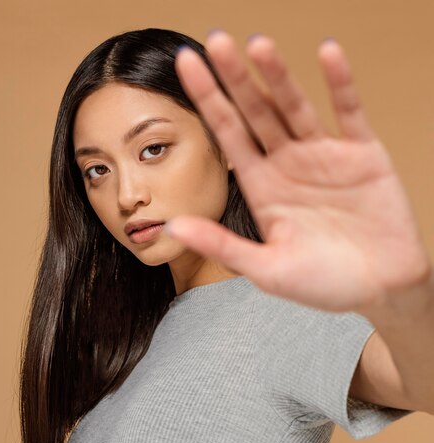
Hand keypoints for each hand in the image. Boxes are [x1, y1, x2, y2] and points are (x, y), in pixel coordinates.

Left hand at [168, 30, 431, 312]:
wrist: (381, 289)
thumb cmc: (324, 285)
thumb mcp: (268, 270)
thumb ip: (223, 245)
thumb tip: (173, 227)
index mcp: (262, 187)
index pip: (229, 135)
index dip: (208, 101)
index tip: (186, 67)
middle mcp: (288, 165)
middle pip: (257, 113)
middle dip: (236, 79)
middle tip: (215, 41)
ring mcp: (325, 156)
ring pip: (296, 106)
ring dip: (279, 76)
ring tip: (258, 44)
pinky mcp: (363, 154)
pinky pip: (350, 113)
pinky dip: (340, 84)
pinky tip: (328, 54)